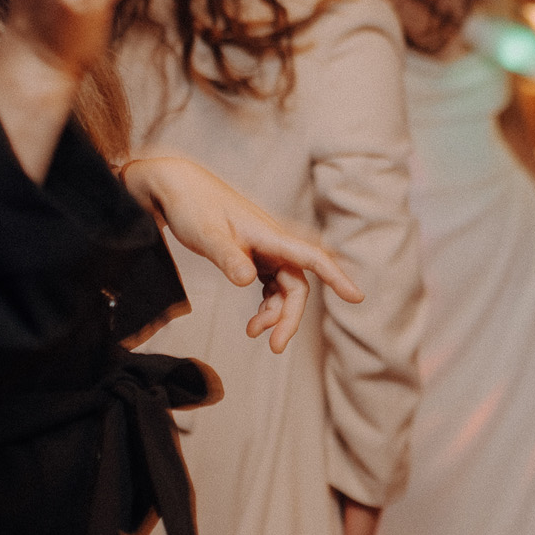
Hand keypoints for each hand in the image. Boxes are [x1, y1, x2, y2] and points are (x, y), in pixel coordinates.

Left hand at [122, 155, 365, 353]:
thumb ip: (228, 257)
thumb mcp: (207, 234)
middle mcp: (274, 242)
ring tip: (253, 332)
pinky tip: (253, 320)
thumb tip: (249, 282)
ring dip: (276, 313)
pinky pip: (271, 284)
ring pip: (285, 287)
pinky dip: (267, 305)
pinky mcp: (253, 254)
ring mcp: (264, 249)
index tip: (357, 297)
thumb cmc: (193, 205)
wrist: (178, 187)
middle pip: (297, 284)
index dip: (336, 277)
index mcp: (270, 235)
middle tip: (274, 347)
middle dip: (291, 316)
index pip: (312, 258)